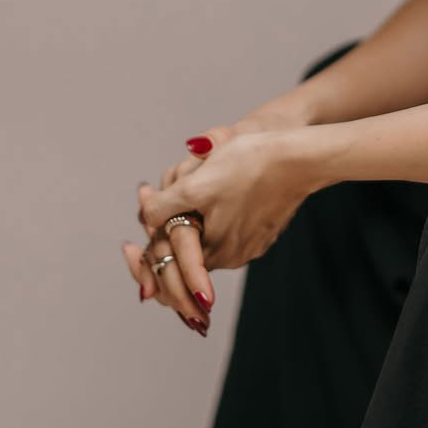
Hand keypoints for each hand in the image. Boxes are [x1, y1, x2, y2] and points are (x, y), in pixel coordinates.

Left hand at [138, 124, 309, 284]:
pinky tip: (210, 195)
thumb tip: (143, 219)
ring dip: (186, 225)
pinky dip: (211, 219)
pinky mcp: (264, 230)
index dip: (143, 262)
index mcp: (211, 251)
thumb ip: (163, 207)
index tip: (126, 247)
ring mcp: (251, 244)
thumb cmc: (250, 165)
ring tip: (173, 192)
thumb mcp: (197, 183)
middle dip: (161, 239)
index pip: (167, 270)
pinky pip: (227, 231)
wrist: (301, 157)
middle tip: (143, 212)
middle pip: (185, 257)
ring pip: (205, 242)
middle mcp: (232, 256)